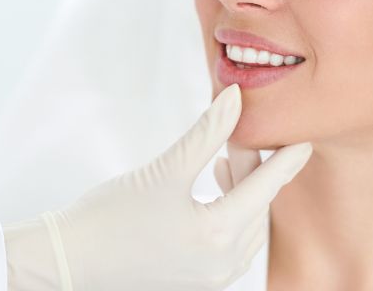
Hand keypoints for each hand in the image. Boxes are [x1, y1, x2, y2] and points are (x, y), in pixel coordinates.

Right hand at [4, 84, 313, 289]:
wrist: (69, 259)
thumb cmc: (109, 216)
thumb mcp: (164, 169)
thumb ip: (207, 133)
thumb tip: (236, 98)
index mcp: (218, 234)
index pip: (265, 189)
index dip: (285, 161)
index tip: (303, 141)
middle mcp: (221, 263)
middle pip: (256, 210)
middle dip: (254, 174)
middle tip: (238, 142)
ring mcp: (209, 277)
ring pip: (244, 229)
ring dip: (241, 196)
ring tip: (222, 166)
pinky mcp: (194, 281)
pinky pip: (228, 246)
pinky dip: (228, 218)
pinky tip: (209, 196)